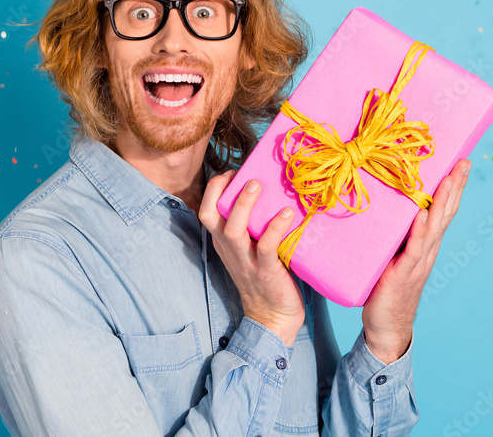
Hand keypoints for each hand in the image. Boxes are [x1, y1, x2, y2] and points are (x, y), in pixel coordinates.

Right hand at [197, 170, 305, 345]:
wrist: (273, 318)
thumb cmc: (266, 277)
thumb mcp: (250, 249)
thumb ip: (252, 225)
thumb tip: (270, 189)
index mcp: (223, 242)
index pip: (206, 211)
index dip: (215, 189)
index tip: (233, 173)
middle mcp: (229, 249)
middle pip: (210, 216)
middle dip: (221, 191)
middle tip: (242, 174)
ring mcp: (245, 261)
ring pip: (233, 230)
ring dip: (243, 205)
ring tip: (257, 185)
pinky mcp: (266, 272)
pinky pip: (266, 247)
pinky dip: (274, 228)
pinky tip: (286, 214)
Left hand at [360, 159, 471, 362]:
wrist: (386, 327)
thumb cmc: (385, 288)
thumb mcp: (391, 254)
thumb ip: (393, 234)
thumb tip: (383, 204)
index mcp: (425, 244)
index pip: (442, 210)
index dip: (452, 187)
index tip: (460, 161)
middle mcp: (427, 250)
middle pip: (445, 214)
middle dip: (454, 187)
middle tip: (464, 162)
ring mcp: (418, 262)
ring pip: (435, 227)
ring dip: (443, 202)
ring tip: (450, 178)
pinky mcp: (404, 274)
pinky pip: (414, 249)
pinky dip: (421, 231)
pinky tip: (424, 215)